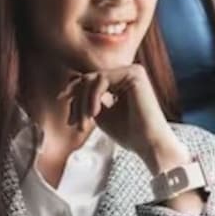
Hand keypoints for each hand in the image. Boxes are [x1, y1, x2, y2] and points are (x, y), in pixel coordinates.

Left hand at [58, 64, 181, 166]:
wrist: (149, 144)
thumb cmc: (128, 133)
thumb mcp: (100, 114)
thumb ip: (87, 100)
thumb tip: (68, 88)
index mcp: (122, 81)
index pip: (91, 81)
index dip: (74, 95)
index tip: (66, 112)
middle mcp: (128, 72)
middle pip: (89, 79)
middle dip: (77, 101)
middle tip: (73, 123)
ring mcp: (132, 71)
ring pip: (93, 79)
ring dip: (83, 103)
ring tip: (84, 124)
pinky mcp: (134, 74)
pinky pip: (101, 80)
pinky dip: (92, 98)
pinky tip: (94, 114)